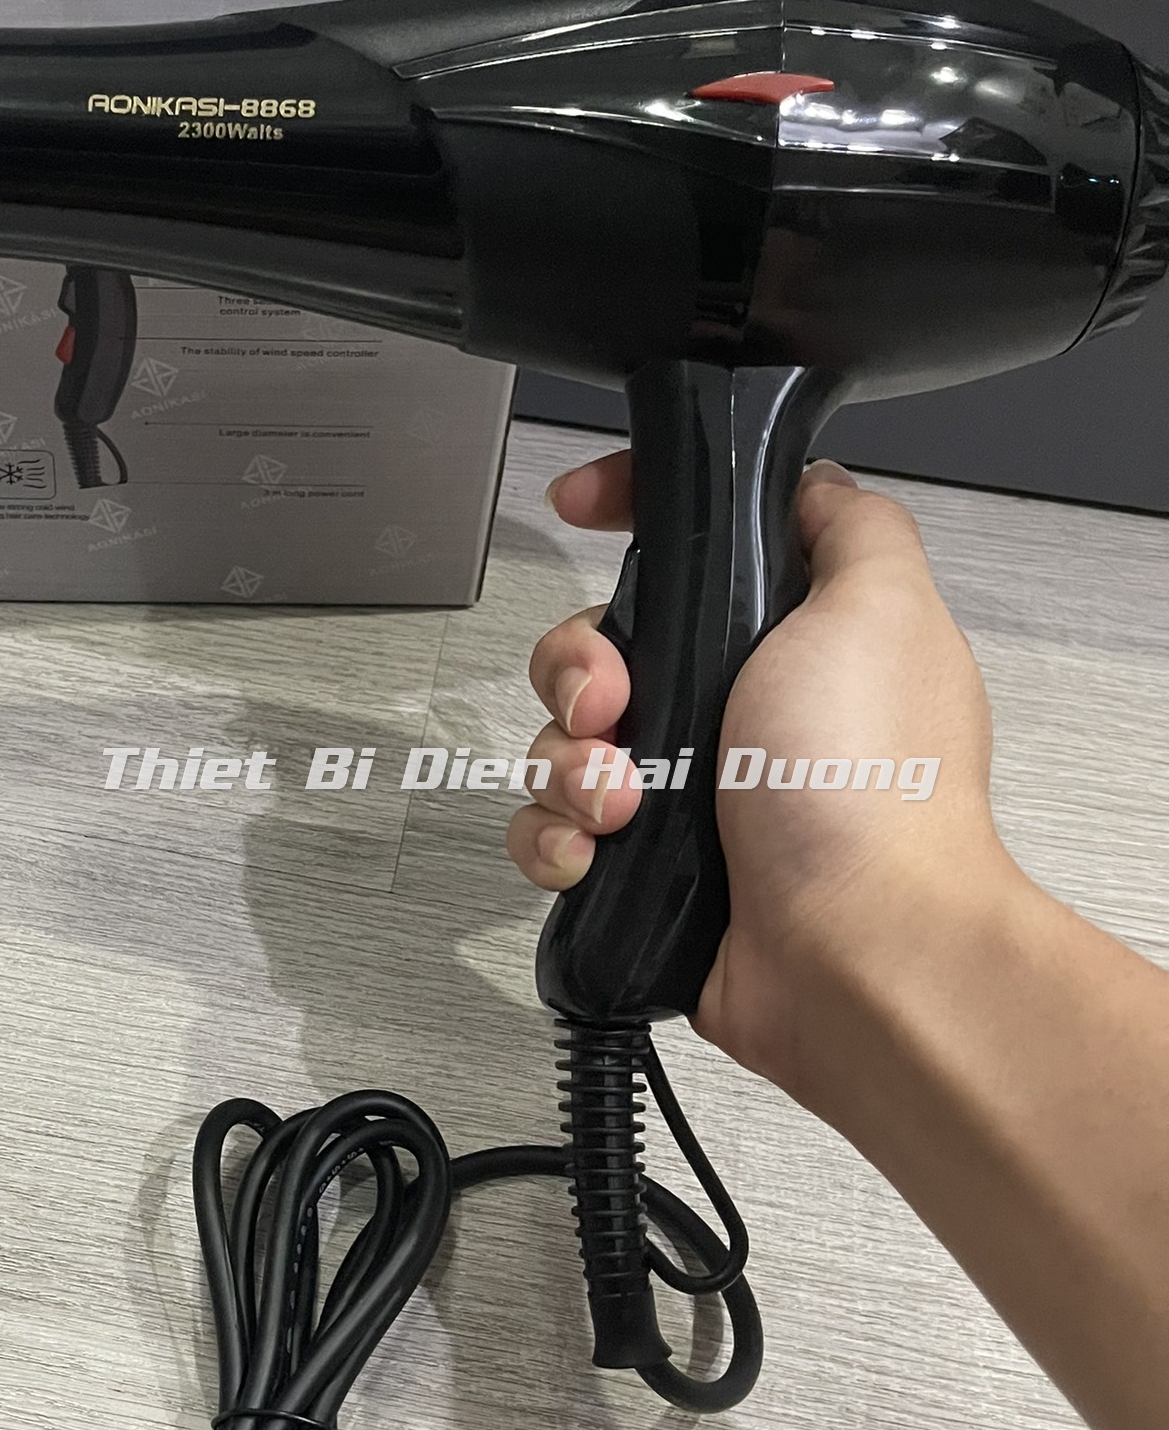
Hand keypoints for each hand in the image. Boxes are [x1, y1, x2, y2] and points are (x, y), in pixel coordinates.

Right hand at [507, 450, 1019, 1097]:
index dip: (626, 511)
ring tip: (619, 799)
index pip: (689, 548)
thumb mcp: (880, 604)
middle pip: (601, 645)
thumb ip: (848, 523)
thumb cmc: (871, 790)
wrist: (854, 950)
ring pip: (564, 741)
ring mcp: (691, 794)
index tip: (581, 504)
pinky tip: (592, 849)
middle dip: (579, 667)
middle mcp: (737, 715)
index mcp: (788, 640)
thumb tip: (813, 479)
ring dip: (567, 763)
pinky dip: (553, 836)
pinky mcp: (646, 870)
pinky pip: (550, 829)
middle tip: (615, 703)